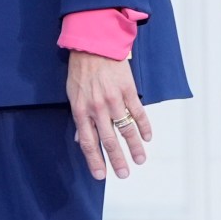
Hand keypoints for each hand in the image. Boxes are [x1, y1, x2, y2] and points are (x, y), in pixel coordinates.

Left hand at [67, 52, 151, 179]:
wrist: (94, 44)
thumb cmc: (81, 69)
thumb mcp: (72, 94)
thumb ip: (79, 118)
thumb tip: (80, 140)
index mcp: (81, 110)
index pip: (88, 142)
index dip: (95, 161)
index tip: (101, 175)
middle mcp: (98, 108)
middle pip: (109, 140)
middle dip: (117, 160)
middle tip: (124, 174)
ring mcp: (114, 99)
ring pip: (126, 129)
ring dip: (134, 147)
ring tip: (140, 160)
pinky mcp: (128, 90)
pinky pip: (138, 112)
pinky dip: (144, 126)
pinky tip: (148, 138)